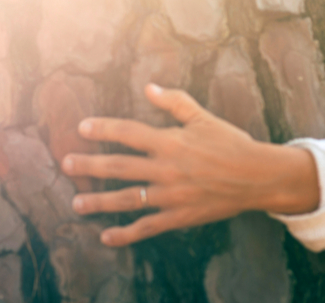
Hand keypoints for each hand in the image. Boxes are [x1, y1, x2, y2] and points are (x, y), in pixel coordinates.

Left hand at [63, 84, 319, 246]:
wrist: (257, 176)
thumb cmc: (231, 144)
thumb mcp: (204, 118)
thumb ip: (175, 102)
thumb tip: (149, 87)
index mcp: (171, 141)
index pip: (128, 133)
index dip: (103, 129)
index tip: (82, 128)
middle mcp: (165, 168)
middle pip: (118, 167)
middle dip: (89, 166)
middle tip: (66, 165)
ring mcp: (170, 195)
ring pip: (126, 199)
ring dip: (98, 202)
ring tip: (77, 204)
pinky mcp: (178, 216)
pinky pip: (147, 227)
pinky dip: (126, 234)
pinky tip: (106, 237)